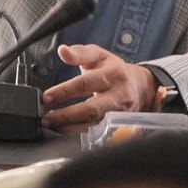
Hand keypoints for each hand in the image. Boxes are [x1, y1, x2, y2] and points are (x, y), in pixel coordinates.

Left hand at [40, 44, 158, 134]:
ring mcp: (120, 114)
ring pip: (94, 126)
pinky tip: (66, 134)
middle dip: (67, 116)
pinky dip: (80, 136)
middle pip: (92, 109)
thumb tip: (63, 50)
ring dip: (70, 129)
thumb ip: (79, 53)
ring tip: (52, 126)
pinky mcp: (120, 127)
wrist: (140, 87)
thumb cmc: (114, 70)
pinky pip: (98, 135)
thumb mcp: (99, 55)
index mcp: (113, 74)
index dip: (64, 91)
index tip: (46, 97)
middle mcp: (118, 95)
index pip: (86, 83)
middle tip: (46, 118)